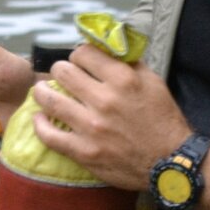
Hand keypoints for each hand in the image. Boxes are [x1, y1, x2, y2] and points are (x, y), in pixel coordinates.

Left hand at [30, 44, 192, 189]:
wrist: (170, 162)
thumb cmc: (162, 119)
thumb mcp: (153, 82)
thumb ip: (128, 63)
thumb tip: (105, 47)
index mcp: (123, 79)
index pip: (83, 52)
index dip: (80, 55)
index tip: (80, 62)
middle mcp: (104, 99)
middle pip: (62, 71)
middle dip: (61, 71)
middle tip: (63, 77)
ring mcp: (91, 126)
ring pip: (48, 99)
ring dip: (42, 92)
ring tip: (41, 91)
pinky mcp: (83, 151)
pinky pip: (48, 135)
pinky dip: (40, 124)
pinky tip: (40, 118)